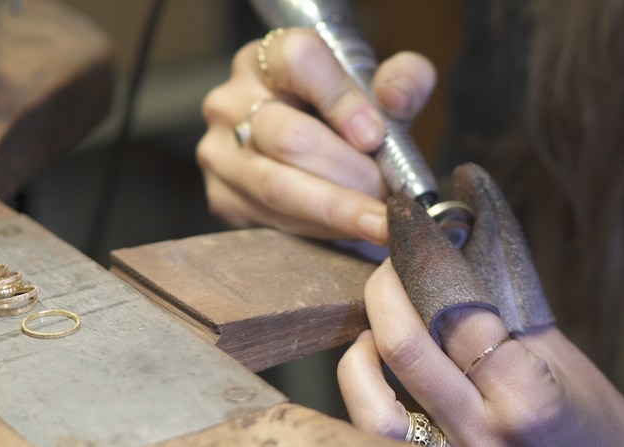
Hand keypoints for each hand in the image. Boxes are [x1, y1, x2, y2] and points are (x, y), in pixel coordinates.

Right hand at [197, 27, 435, 244]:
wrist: (313, 160)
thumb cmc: (345, 120)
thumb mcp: (379, 91)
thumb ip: (403, 80)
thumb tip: (395, 99)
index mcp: (267, 59)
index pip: (299, 61)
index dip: (341, 99)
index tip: (374, 136)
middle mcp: (231, 101)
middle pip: (290, 136)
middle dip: (350, 172)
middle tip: (389, 192)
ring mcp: (220, 152)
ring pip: (278, 186)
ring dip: (339, 210)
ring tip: (380, 222)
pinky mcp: (222, 197)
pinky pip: (272, 220)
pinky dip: (319, 231)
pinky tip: (348, 230)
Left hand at [338, 164, 623, 444]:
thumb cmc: (584, 418)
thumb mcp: (558, 355)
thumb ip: (500, 307)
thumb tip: (452, 248)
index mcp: (523, 397)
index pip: (457, 313)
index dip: (428, 260)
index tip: (415, 230)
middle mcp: (479, 431)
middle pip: (405, 345)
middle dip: (386, 287)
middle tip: (391, 262)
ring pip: (371, 400)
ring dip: (364, 345)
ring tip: (379, 318)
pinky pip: (374, 429)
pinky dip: (362, 386)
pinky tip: (372, 359)